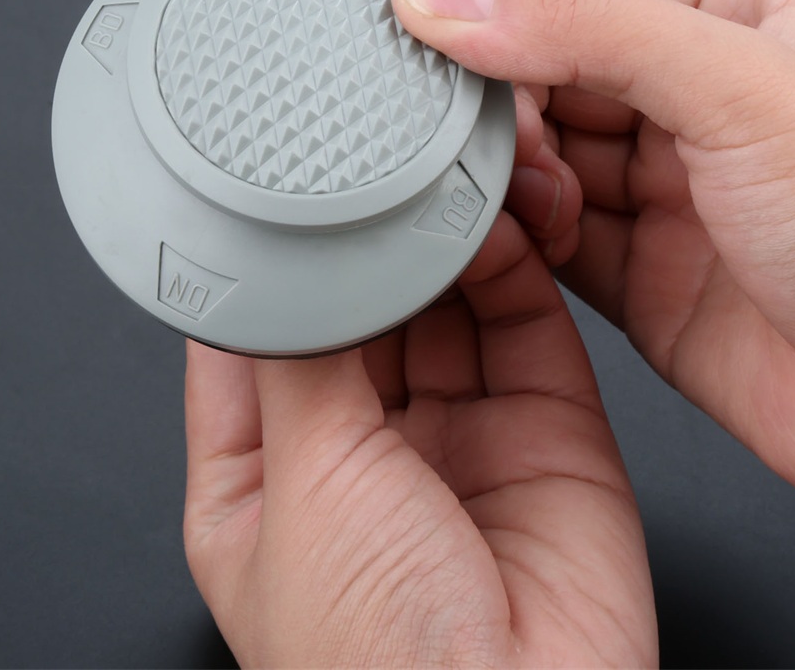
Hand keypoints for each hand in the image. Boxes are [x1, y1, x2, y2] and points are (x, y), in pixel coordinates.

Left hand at [184, 211, 656, 667]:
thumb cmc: (373, 659)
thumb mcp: (302, 480)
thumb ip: (301, 353)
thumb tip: (290, 262)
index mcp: (269, 474)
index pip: (255, 339)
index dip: (269, 267)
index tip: (278, 194)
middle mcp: (362, 447)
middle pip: (359, 308)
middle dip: (370, 244)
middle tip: (374, 174)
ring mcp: (455, 430)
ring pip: (441, 303)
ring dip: (440, 241)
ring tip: (437, 182)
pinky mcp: (540, 420)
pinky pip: (519, 319)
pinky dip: (507, 262)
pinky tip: (488, 220)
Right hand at [392, 0, 794, 506]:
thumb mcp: (739, 86)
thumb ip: (585, 28)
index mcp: (736, 18)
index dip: (501, 21)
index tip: (434, 46)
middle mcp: (697, 104)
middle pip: (550, 83)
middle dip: (505, 114)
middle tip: (479, 142)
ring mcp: (667, 194)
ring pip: (542, 166)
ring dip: (509, 181)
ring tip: (511, 196)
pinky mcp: (642, 277)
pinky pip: (549, 243)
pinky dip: (517, 241)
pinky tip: (508, 238)